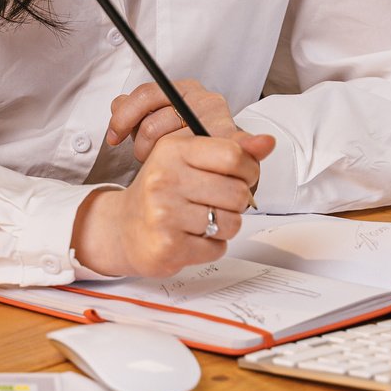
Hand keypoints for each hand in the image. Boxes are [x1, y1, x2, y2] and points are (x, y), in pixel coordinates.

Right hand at [70, 129, 274, 278]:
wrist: (123, 227)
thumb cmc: (162, 190)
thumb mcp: (190, 159)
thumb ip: (232, 150)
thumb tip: (267, 142)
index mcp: (173, 150)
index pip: (233, 155)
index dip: (248, 169)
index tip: (241, 175)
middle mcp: (165, 178)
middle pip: (238, 193)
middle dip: (236, 201)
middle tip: (215, 201)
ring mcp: (164, 214)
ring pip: (231, 223)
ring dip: (223, 225)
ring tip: (200, 219)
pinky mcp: (168, 246)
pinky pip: (216, 248)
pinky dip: (210, 246)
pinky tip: (190, 236)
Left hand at [106, 79, 239, 163]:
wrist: (225, 159)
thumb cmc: (188, 139)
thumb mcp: (159, 119)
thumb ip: (136, 111)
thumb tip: (116, 104)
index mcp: (184, 89)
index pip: (146, 95)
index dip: (125, 117)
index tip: (113, 137)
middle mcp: (204, 99)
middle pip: (154, 123)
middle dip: (142, 146)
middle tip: (147, 158)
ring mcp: (220, 120)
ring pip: (171, 145)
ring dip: (162, 162)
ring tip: (168, 166)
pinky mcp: (235, 141)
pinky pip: (237, 144)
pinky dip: (248, 144)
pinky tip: (257, 144)